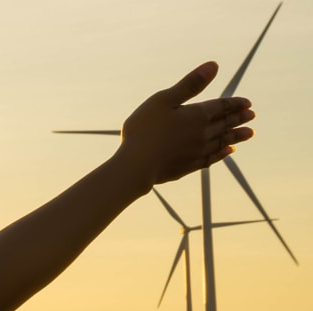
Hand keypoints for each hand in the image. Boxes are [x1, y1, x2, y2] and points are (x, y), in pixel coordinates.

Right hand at [113, 62, 255, 185]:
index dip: (235, 104)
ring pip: (223, 141)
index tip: (248, 103)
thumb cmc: (145, 130)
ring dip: (237, 136)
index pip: (222, 107)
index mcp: (197, 115)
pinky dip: (223, 153)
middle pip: (225, 124)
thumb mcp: (164, 100)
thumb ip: (190, 84)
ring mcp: (198, 151)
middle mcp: (203, 133)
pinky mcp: (190, 166)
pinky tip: (228, 151)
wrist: (137, 166)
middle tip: (252, 116)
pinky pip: (213, 158)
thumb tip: (214, 65)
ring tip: (250, 133)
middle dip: (239, 118)